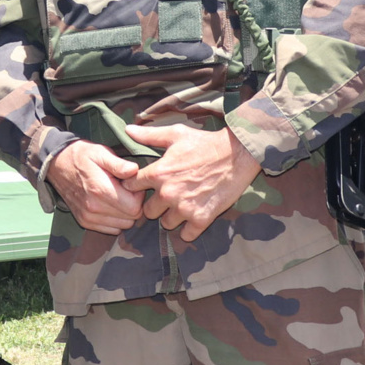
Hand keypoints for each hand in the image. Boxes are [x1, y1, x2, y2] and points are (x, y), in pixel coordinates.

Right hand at [47, 140, 144, 234]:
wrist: (57, 164)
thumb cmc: (81, 156)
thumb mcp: (100, 153)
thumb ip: (119, 164)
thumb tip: (135, 171)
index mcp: (100, 190)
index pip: (135, 208)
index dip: (139, 196)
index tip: (132, 185)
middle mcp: (94, 208)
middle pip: (131, 219)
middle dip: (134, 205)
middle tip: (127, 190)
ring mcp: (88, 217)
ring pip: (122, 226)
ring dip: (125, 213)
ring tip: (118, 196)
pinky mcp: (85, 222)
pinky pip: (111, 229)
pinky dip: (115, 220)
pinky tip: (111, 204)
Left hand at [123, 125, 261, 241]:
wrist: (237, 155)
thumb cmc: (205, 143)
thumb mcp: (176, 134)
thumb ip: (149, 136)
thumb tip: (127, 130)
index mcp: (158, 173)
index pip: (131, 187)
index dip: (136, 186)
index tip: (144, 186)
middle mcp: (168, 193)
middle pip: (147, 212)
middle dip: (155, 205)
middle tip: (167, 197)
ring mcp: (185, 208)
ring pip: (166, 224)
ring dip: (172, 217)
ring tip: (182, 205)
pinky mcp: (201, 218)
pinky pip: (186, 235)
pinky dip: (189, 229)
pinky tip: (194, 216)